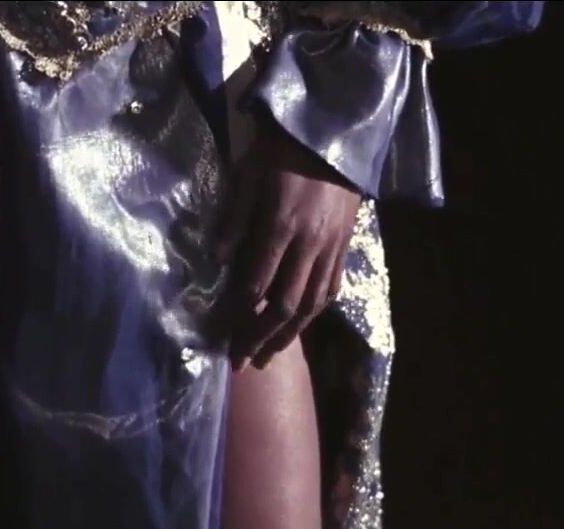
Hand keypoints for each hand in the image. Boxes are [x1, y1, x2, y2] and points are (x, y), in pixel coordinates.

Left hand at [217, 119, 361, 370]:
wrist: (336, 132)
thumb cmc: (282, 149)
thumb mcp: (247, 173)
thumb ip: (234, 218)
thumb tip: (218, 260)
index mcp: (280, 227)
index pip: (256, 285)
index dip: (238, 316)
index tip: (223, 336)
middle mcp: (309, 244)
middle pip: (285, 305)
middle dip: (261, 337)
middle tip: (243, 360)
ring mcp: (331, 247)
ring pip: (312, 304)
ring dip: (289, 334)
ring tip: (269, 355)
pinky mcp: (345, 245)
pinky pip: (331, 289)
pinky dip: (314, 313)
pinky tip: (300, 325)